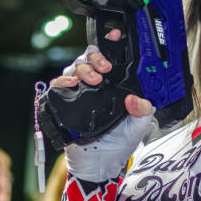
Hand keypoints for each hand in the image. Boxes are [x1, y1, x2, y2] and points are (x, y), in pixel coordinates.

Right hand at [52, 30, 154, 180]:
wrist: (99, 165)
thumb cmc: (118, 144)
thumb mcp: (137, 127)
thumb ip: (143, 112)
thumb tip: (136, 100)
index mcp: (113, 84)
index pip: (111, 57)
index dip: (111, 42)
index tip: (115, 35)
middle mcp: (95, 84)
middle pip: (90, 58)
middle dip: (96, 57)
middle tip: (105, 68)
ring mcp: (78, 92)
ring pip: (74, 67)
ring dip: (83, 68)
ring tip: (93, 79)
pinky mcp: (64, 102)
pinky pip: (57, 85)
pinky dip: (62, 81)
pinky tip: (71, 84)